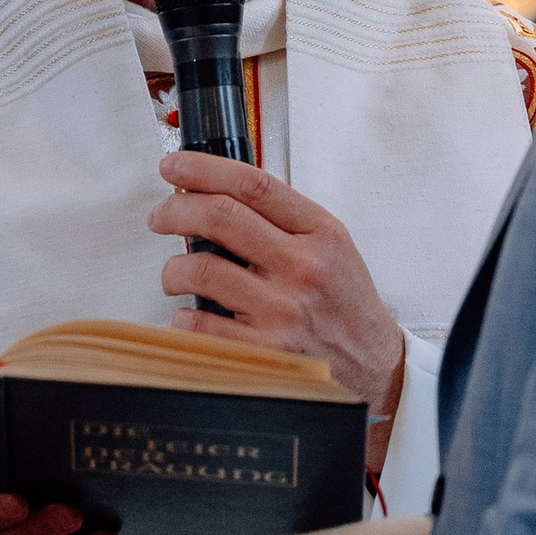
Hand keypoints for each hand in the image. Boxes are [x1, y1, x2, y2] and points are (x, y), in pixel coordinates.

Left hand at [151, 152, 406, 413]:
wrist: (374, 367)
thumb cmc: (345, 304)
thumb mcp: (331, 246)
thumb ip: (283, 219)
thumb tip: (215, 194)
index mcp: (321, 232)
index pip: (254, 185)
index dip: (204, 169)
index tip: (173, 167)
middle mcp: (303, 267)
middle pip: (221, 217)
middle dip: (175, 211)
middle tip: (160, 217)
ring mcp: (283, 311)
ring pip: (201, 270)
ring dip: (173, 269)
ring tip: (175, 275)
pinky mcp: (266, 352)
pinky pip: (200, 324)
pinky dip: (184, 316)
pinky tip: (191, 314)